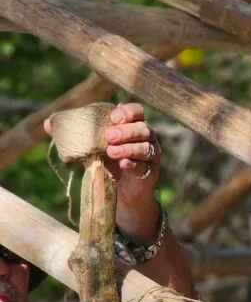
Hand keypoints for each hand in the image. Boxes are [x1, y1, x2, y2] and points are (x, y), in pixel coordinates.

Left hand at [45, 102, 160, 204]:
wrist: (119, 190)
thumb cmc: (107, 161)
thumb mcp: (91, 145)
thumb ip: (74, 133)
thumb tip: (48, 124)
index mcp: (132, 125)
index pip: (137, 111)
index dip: (128, 112)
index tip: (114, 117)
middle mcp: (145, 138)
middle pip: (143, 128)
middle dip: (126, 131)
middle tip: (108, 136)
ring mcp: (151, 155)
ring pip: (146, 147)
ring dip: (129, 148)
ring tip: (111, 152)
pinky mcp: (150, 172)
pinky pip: (145, 166)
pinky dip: (133, 164)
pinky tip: (123, 165)